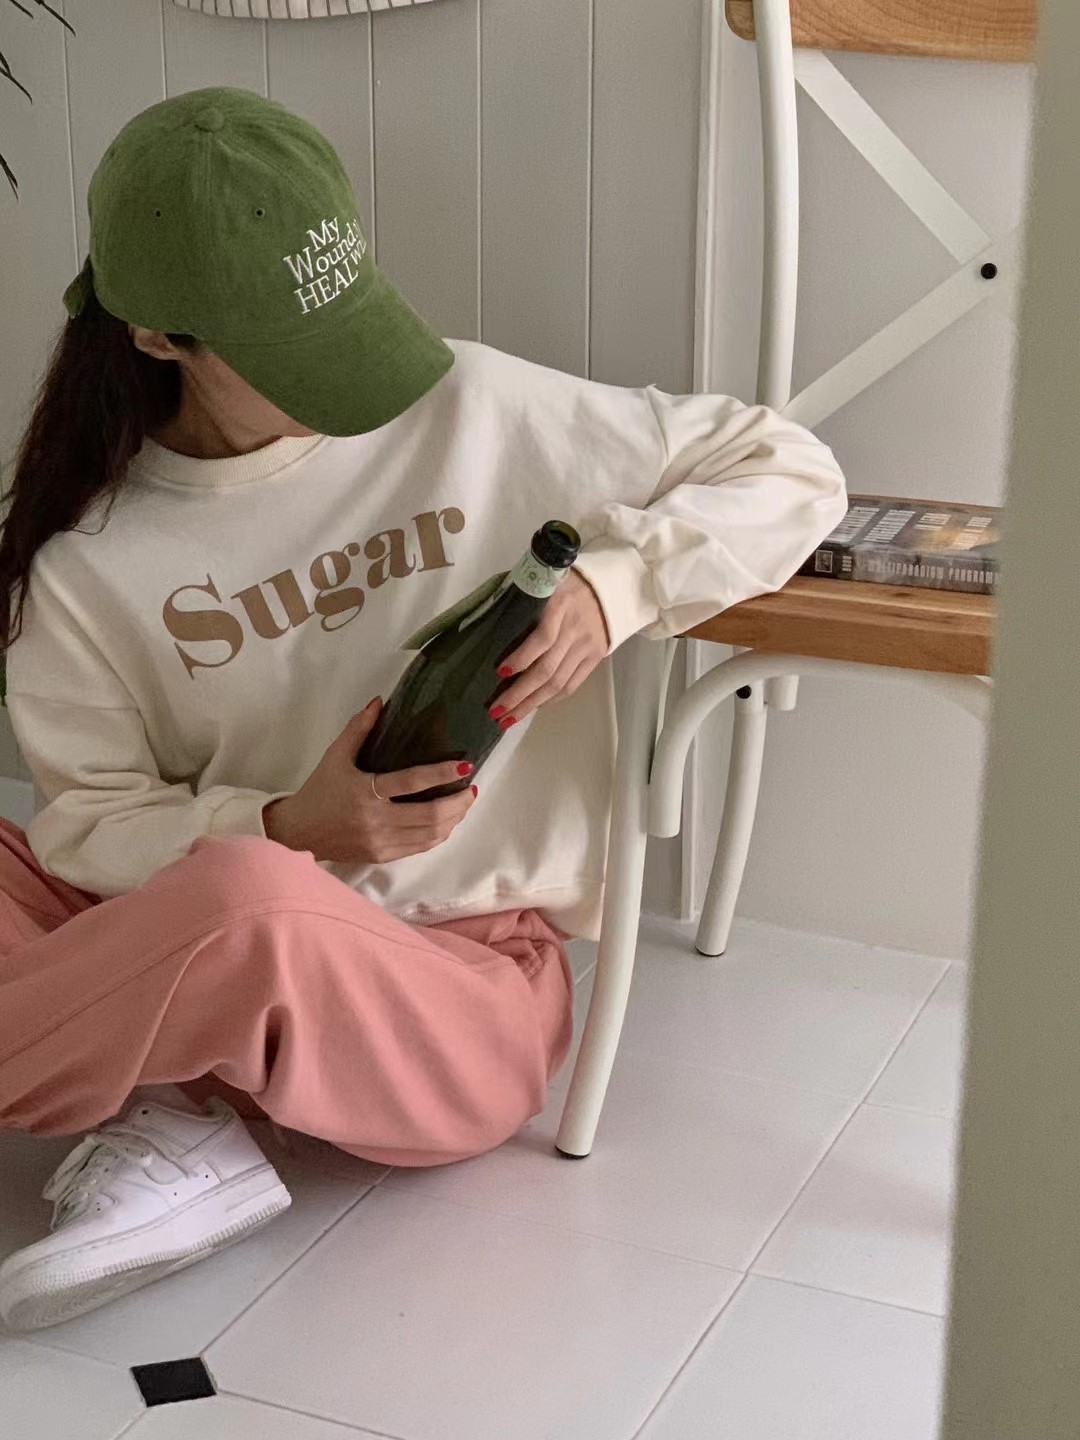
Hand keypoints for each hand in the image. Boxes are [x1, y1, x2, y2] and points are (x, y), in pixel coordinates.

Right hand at [264, 698, 477, 864]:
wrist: (298, 832)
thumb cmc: (319, 791)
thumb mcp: (335, 756)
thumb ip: (358, 729)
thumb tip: (379, 701)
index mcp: (365, 792)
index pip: (411, 782)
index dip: (441, 774)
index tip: (465, 765)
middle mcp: (376, 820)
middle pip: (430, 815)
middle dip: (458, 802)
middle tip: (471, 788)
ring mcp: (381, 842)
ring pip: (430, 835)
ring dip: (454, 819)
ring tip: (465, 803)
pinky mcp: (382, 856)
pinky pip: (420, 848)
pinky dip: (439, 834)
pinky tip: (447, 822)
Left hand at [490, 570, 609, 725]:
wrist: (613, 586)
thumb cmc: (566, 581)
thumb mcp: (545, 580)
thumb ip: (522, 598)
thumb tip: (487, 621)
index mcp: (559, 606)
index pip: (541, 639)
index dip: (521, 658)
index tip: (498, 672)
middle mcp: (574, 629)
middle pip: (546, 670)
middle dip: (519, 694)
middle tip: (495, 711)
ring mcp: (586, 646)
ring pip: (558, 683)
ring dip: (531, 704)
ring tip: (508, 719)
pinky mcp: (595, 658)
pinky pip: (572, 684)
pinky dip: (552, 699)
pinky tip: (534, 707)